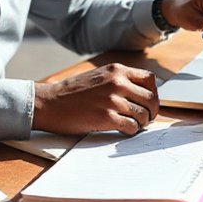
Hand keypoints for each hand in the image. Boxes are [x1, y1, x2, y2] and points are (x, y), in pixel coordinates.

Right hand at [33, 63, 158, 135]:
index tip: (148, 103)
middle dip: (152, 111)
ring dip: (142, 123)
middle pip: (151, 98)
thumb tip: (142, 93)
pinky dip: (132, 131)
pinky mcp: (106, 118)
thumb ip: (119, 80)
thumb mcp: (99, 76)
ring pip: (143, 114)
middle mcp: (117, 82)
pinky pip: (132, 127)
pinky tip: (124, 130)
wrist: (50, 103)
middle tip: (146, 118)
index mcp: (117, 70)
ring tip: (134, 124)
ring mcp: (112, 100)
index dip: (153, 93)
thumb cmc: (72, 92)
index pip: (150, 80)